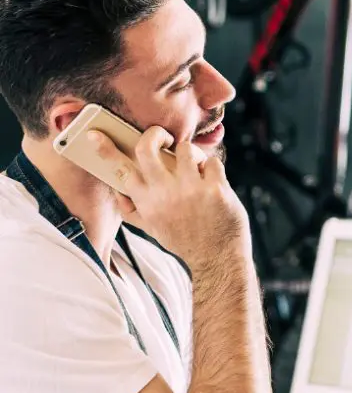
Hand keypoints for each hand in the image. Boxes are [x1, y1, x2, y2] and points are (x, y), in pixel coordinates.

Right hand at [87, 127, 249, 266]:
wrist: (217, 258)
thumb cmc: (183, 239)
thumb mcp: (152, 229)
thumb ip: (132, 209)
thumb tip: (117, 190)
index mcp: (146, 201)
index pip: (121, 170)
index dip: (105, 150)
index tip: (94, 134)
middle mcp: (164, 193)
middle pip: (147, 147)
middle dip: (156, 134)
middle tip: (164, 137)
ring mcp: (191, 189)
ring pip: (186, 149)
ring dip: (192, 155)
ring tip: (196, 170)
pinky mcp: (215, 189)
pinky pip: (213, 162)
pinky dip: (214, 171)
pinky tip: (213, 186)